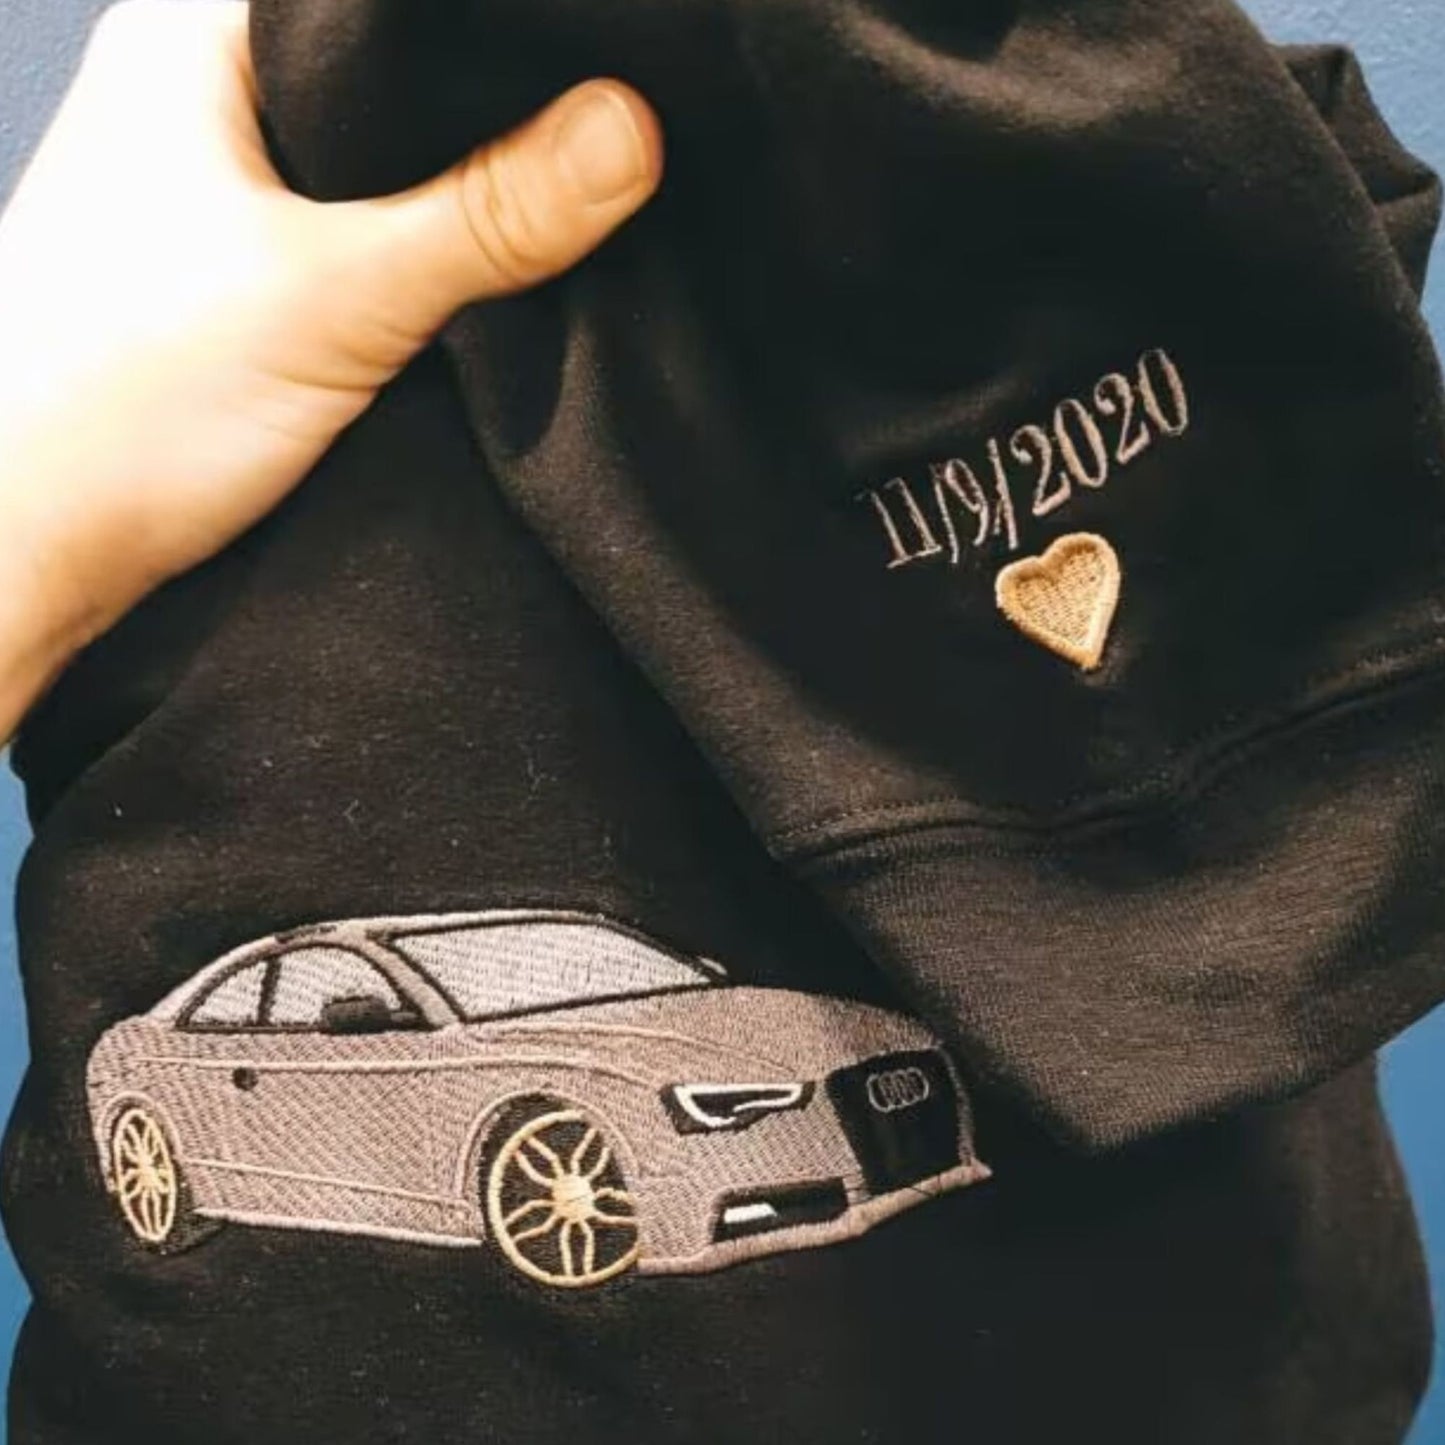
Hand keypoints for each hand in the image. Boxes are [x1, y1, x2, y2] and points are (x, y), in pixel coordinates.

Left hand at [0, 0, 662, 739]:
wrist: (29, 552)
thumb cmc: (115, 409)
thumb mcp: (333, 299)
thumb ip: (488, 216)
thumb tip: (629, 134)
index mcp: (198, 41)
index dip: (504, 32)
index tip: (606, 68)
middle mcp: (207, 99)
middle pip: (401, 82)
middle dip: (497, 122)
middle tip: (601, 154)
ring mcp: (226, 193)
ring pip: (387, 167)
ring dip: (463, 203)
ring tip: (560, 222)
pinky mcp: (248, 281)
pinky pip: (368, 241)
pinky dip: (427, 263)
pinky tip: (483, 290)